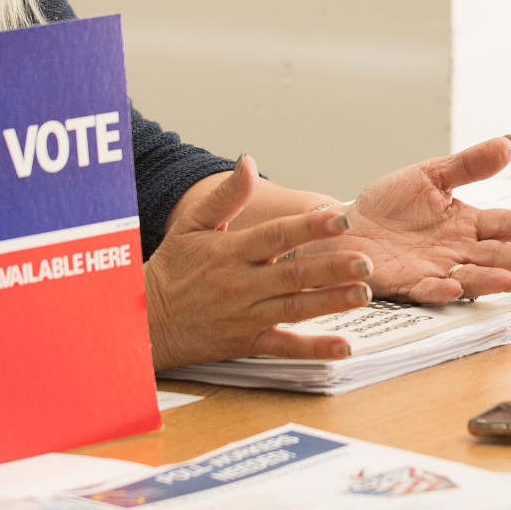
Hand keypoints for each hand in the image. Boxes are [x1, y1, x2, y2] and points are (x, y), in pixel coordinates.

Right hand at [143, 155, 374, 368]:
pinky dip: (314, 349)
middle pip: (293, 274)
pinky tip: (343, 347)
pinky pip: (284, 347)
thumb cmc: (173, 269)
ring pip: (294, 309)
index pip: (276, 235)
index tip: (340, 218)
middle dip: (331, 267)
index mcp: (231, 252)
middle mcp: (241, 284)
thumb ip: (226, 195)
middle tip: (366, 261)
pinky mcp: (247, 343)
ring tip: (363, 294)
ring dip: (331, 302)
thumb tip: (249, 160)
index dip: (309, 227)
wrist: (144, 320)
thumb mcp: (193, 225)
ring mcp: (246, 315)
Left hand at [304, 136, 510, 303]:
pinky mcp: (408, 284)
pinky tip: (454, 285)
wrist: (347, 227)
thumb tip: (508, 144)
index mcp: (466, 223)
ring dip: (489, 280)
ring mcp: (435, 269)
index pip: (503, 223)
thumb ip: (469, 165)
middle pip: (496, 255)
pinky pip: (427, 289)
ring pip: (470, 277)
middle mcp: (457, 250)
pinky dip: (441, 289)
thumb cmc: (389, 205)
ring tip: (509, 280)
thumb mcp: (431, 175)